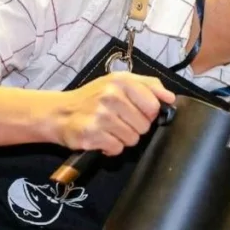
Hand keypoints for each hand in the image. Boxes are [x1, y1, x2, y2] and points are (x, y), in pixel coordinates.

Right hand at [50, 72, 175, 154]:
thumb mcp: (120, 82)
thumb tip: (170, 98)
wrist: (59, 112)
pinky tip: (101, 137)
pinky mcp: (91, 134)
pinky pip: (117, 148)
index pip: (154, 107)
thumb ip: (149, 85)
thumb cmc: (93, 98)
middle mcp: (111, 96)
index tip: (136, 112)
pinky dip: (111, 147)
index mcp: (122, 81)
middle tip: (118, 121)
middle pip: (144, 126)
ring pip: (132, 139)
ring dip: (123, 138)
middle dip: (134, 127)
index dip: (148, 114)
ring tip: (108, 129)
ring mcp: (101, 116)